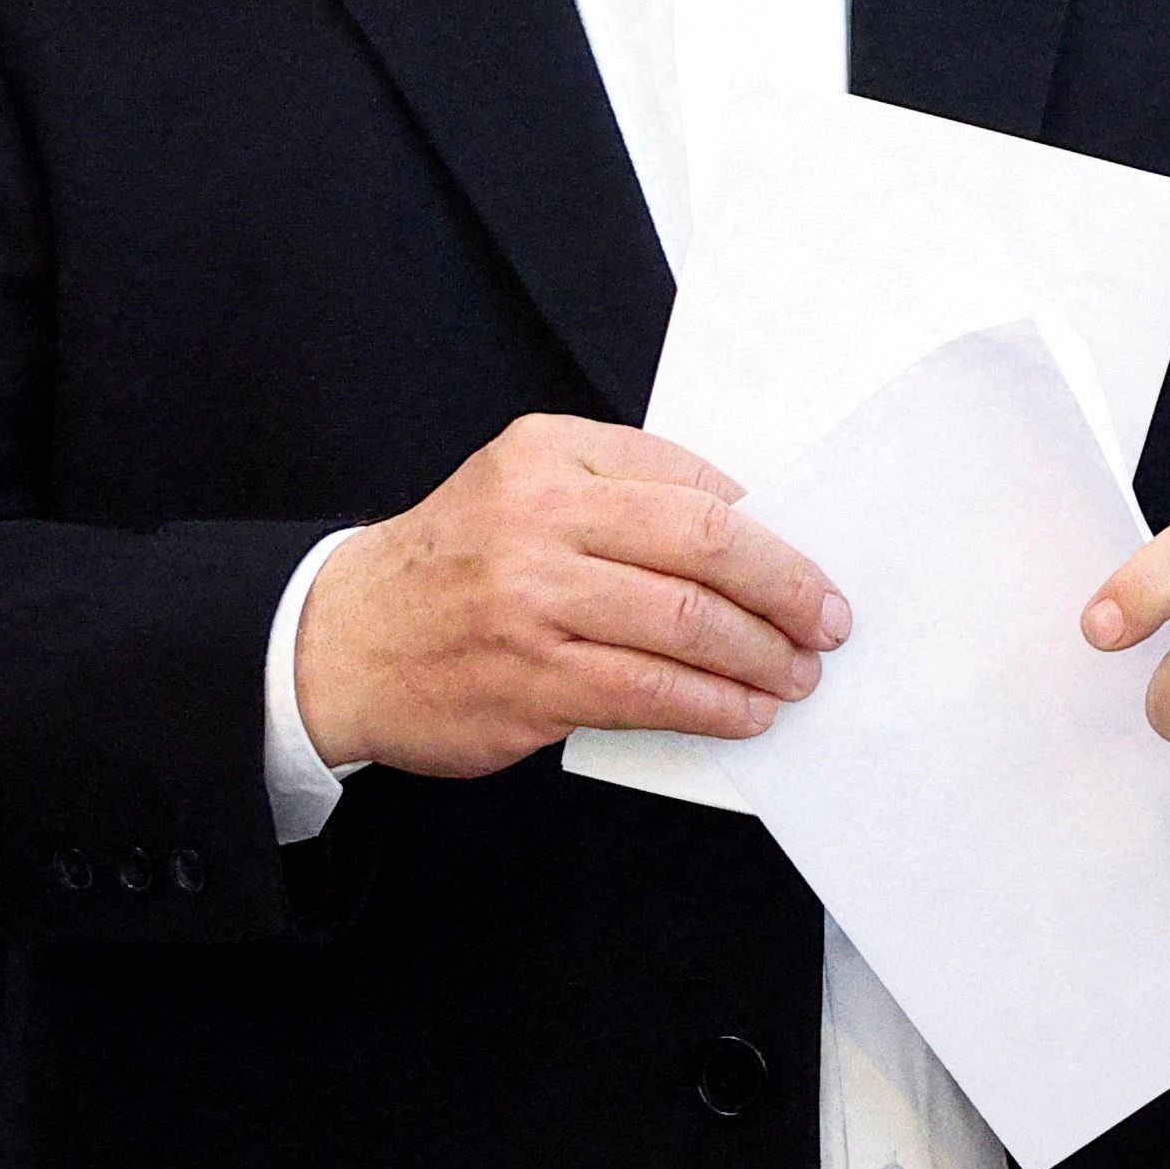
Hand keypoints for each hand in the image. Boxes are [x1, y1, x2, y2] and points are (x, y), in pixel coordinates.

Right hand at [295, 415, 851, 776]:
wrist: (341, 640)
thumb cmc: (453, 564)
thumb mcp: (520, 487)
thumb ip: (619, 494)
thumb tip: (746, 530)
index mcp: (546, 454)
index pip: (689, 479)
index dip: (765, 526)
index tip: (806, 562)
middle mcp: (540, 518)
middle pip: (704, 544)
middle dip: (786, 587)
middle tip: (828, 621)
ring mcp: (534, 602)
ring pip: (686, 624)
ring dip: (761, 656)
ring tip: (795, 675)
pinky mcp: (532, 681)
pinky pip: (650, 692)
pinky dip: (714, 706)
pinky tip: (744, 714)